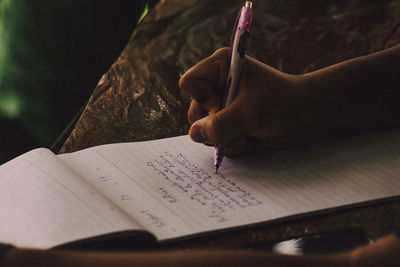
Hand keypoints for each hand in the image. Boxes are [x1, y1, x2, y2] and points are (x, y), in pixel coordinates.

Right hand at [179, 48, 320, 155]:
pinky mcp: (230, 122)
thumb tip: (193, 135)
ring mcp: (223, 106)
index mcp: (220, 68)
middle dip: (216, 125)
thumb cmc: (283, 104)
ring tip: (248, 134)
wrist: (308, 116)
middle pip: (194, 111)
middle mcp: (218, 85)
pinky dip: (233, 144)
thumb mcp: (250, 113)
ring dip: (226, 138)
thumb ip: (219, 125)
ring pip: (204, 129)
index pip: (190, 83)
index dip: (203, 99)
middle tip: (239, 125)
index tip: (223, 106)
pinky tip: (251, 138)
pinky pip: (217, 139)